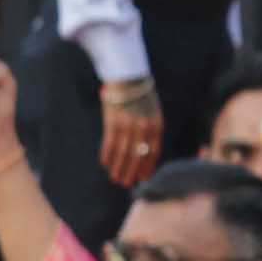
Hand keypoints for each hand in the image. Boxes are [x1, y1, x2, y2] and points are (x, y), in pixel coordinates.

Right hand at [97, 74, 160, 188]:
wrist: (128, 77)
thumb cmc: (140, 96)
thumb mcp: (152, 112)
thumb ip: (150, 130)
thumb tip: (142, 152)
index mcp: (157, 125)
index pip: (153, 152)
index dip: (147, 167)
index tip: (141, 179)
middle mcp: (144, 127)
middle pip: (138, 155)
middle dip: (131, 171)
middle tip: (125, 183)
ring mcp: (128, 124)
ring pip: (123, 152)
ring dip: (118, 166)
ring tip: (114, 177)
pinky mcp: (113, 121)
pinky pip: (110, 143)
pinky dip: (107, 154)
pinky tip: (105, 163)